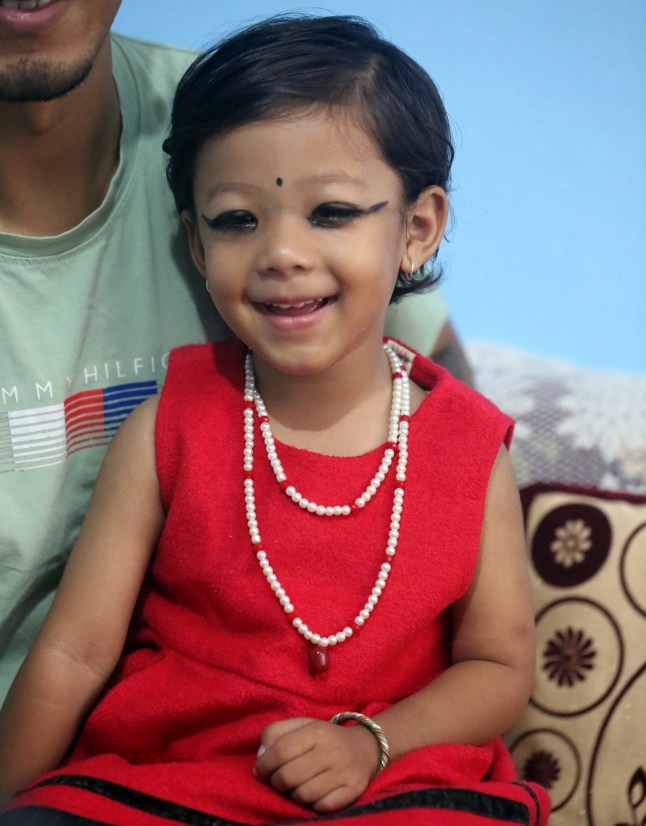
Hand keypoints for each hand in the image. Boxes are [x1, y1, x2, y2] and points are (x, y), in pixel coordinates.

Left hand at [254, 717, 380, 811]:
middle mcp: (331, 750)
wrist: (364, 748)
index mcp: (316, 731)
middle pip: (289, 776)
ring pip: (303, 795)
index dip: (264, 764)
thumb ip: (276, 733)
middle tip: (278, 781)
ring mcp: (343, 772)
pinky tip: (313, 795)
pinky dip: (312, 805)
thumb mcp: (301, 726)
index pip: (281, 750)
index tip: (259, 770)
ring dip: (293, 795)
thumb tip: (261, 757)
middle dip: (276, 782)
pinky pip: (321, 807)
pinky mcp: (352, 790)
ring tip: (295, 787)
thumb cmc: (324, 738)